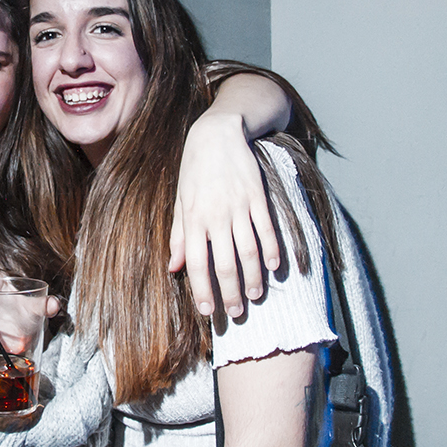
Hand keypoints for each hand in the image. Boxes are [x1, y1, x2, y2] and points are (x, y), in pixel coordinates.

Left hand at [170, 111, 281, 317]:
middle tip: (235, 313)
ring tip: (254, 296)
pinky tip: (273, 268)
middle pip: (225, 263)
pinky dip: (271, 250)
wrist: (218, 133)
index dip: (202, 289)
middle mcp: (216, 215)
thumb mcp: (180, 200)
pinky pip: (267, 229)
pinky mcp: (258, 197)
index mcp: (193, 218)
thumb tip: (173, 268)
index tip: (207, 311)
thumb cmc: (195, 169)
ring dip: (252, 277)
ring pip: (248, 251)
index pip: (197, 263)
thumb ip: (179, 235)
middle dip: (230, 292)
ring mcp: (239, 206)